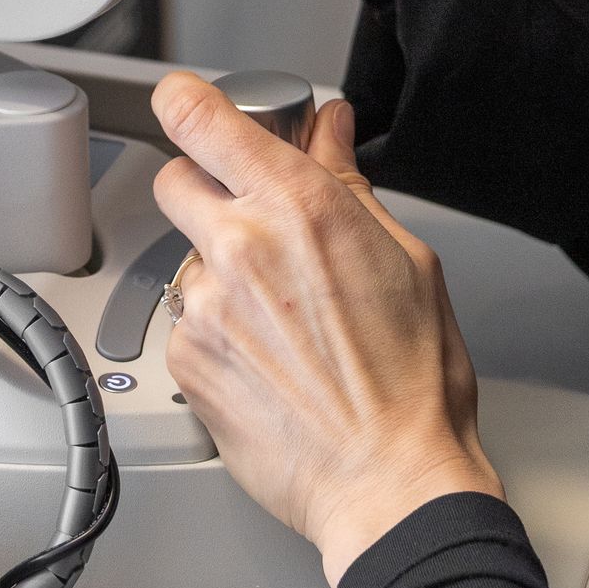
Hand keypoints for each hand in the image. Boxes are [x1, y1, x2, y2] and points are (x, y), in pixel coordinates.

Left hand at [151, 73, 501, 585]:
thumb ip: (348, 183)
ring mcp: (205, 306)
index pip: (199, 117)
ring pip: (187, 257)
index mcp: (297, 206)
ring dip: (219, 272)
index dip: (187, 102)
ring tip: (282, 322)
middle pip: (175, 178)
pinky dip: (217, 333)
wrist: (390, 484)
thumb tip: (329, 130)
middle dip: (206, 190)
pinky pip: (189, 321)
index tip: (188, 105)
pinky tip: (268, 362)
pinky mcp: (186, 360)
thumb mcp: (405, 259)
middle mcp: (239, 246)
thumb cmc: (412, 384)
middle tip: (250, 224)